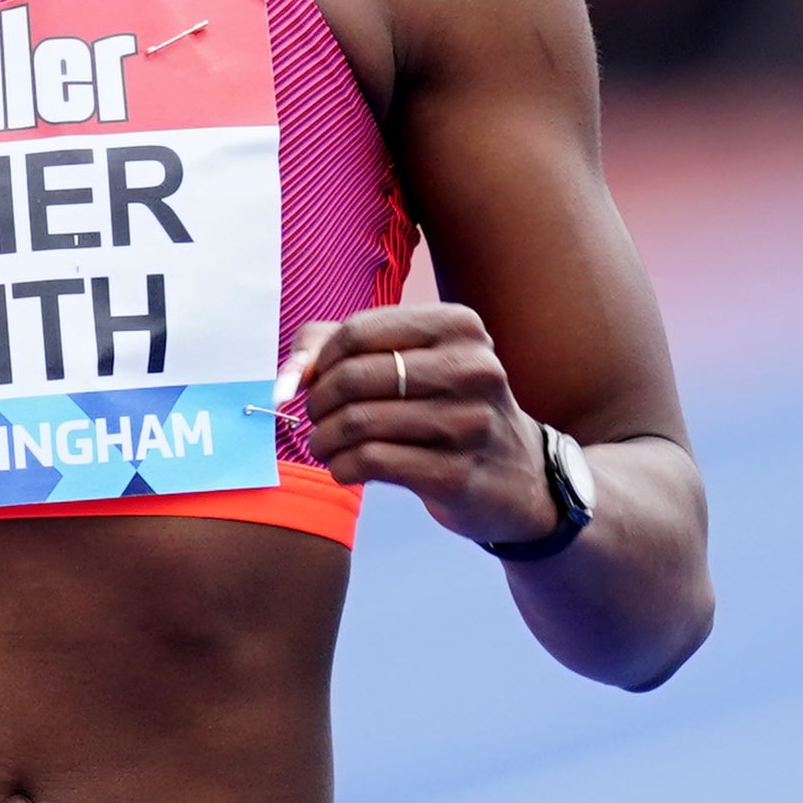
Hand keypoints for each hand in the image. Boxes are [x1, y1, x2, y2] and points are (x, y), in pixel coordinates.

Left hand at [287, 302, 559, 548]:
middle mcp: (473, 368)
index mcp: (459, 327)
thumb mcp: (406, 359)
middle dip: (316, 402)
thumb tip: (289, 378)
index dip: (319, 361)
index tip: (312, 383)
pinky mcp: (458, 473)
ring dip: (323, 439)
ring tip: (324, 446)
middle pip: (353, 377)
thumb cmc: (443, 405)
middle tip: (315, 419)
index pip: (356, 332)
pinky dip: (342, 467)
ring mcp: (471, 423)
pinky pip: (371, 462)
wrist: (514, 475)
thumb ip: (334, 347)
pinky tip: (344, 468)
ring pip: (357, 422)